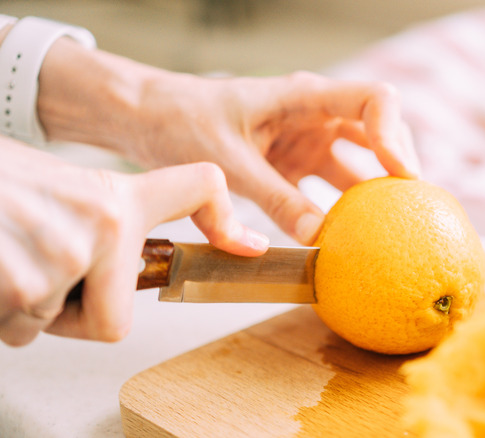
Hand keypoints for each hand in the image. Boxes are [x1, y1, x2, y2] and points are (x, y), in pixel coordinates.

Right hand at [0, 138, 266, 345]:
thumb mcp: (63, 187)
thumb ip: (105, 222)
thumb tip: (133, 269)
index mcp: (117, 197)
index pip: (199, 187)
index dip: (225, 216)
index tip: (247, 245)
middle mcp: (102, 224)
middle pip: (112, 322)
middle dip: (74, 317)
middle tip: (41, 276)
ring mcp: (61, 256)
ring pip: (52, 326)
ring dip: (24, 308)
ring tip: (5, 254)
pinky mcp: (17, 283)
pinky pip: (18, 331)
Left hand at [35, 39, 419, 244]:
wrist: (149, 118)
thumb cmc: (182, 122)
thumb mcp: (228, 163)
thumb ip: (274, 198)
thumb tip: (318, 238)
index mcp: (304, 97)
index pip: (374, 99)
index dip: (396, 135)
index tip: (401, 175)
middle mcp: (316, 115)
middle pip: (380, 131)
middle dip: (399, 165)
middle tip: (412, 210)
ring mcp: (308, 140)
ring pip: (361, 161)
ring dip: (376, 191)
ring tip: (394, 228)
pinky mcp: (295, 164)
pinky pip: (332, 186)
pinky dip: (345, 208)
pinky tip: (353, 237)